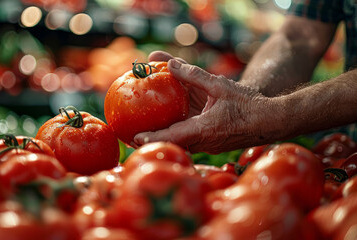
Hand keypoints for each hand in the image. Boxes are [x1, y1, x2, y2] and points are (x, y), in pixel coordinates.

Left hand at [133, 51, 281, 153]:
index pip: (173, 136)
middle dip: (153, 141)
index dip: (153, 138)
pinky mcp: (211, 141)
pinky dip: (176, 134)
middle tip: (131, 138)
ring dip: (163, 139)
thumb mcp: (219, 85)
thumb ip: (194, 75)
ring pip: (180, 143)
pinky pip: (189, 140)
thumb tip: (171, 65)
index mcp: (204, 130)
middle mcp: (203, 141)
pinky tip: (168, 127)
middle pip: (172, 143)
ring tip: (143, 136)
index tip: (135, 139)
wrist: (270, 121)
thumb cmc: (247, 104)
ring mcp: (207, 144)